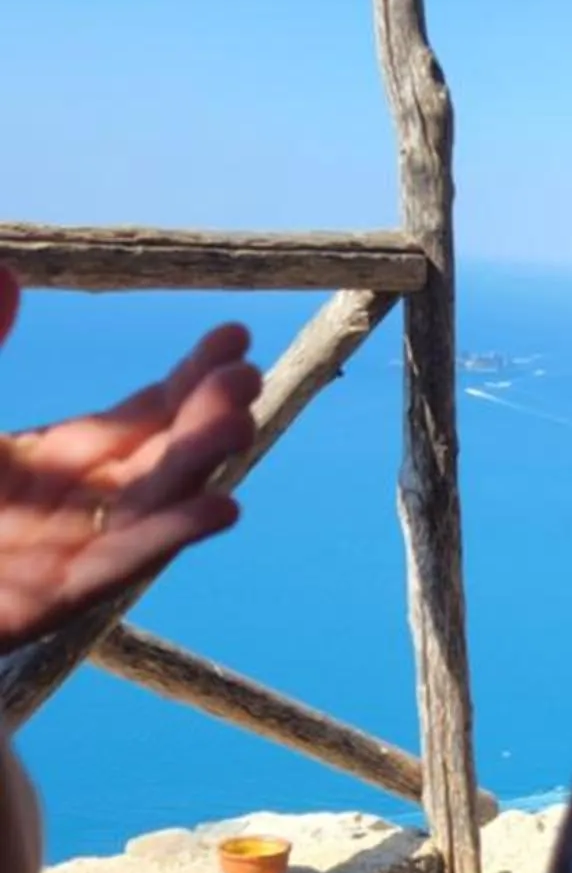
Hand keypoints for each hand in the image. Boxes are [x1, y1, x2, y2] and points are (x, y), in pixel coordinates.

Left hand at [0, 269, 261, 650]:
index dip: (191, 378)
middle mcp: (75, 508)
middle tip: (247, 376)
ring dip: (200, 469)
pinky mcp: (46, 600)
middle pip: (161, 459)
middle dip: (208, 418)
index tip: (234, 334)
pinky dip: (166, 539)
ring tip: (240, 423)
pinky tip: (221, 508)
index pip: (143, 416)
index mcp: (53, 461)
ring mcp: (66, 557)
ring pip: (152, 509)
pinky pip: (116, 570)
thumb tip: (8, 272)